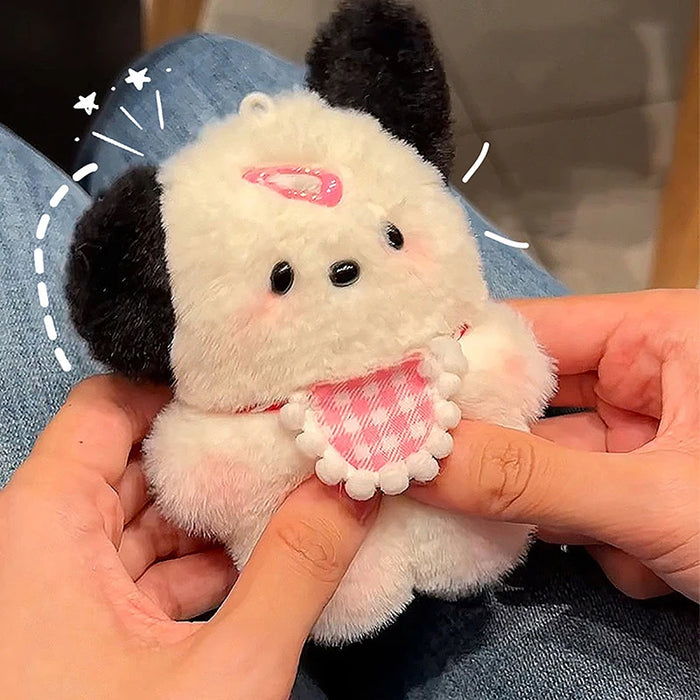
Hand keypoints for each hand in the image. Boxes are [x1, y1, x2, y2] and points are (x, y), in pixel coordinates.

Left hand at [0, 375, 377, 699]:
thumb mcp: (224, 675)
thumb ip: (298, 569)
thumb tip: (357, 488)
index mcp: (40, 529)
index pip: (109, 407)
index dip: (182, 392)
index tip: (257, 396)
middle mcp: (39, 546)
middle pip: (133, 458)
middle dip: (213, 452)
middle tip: (291, 439)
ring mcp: (59, 590)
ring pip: (142, 516)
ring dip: (213, 511)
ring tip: (289, 493)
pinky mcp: (82, 631)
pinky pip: (143, 568)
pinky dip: (198, 561)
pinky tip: (259, 559)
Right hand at [410, 290, 698, 601]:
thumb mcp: (660, 501)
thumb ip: (531, 481)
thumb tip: (413, 461)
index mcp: (657, 334)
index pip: (527, 332)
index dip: (459, 367)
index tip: (395, 409)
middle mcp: (648, 375)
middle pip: (534, 404)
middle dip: (510, 458)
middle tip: (439, 485)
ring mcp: (651, 435)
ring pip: (556, 463)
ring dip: (565, 514)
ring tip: (606, 542)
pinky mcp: (653, 485)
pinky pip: (587, 499)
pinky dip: (598, 538)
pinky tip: (645, 565)